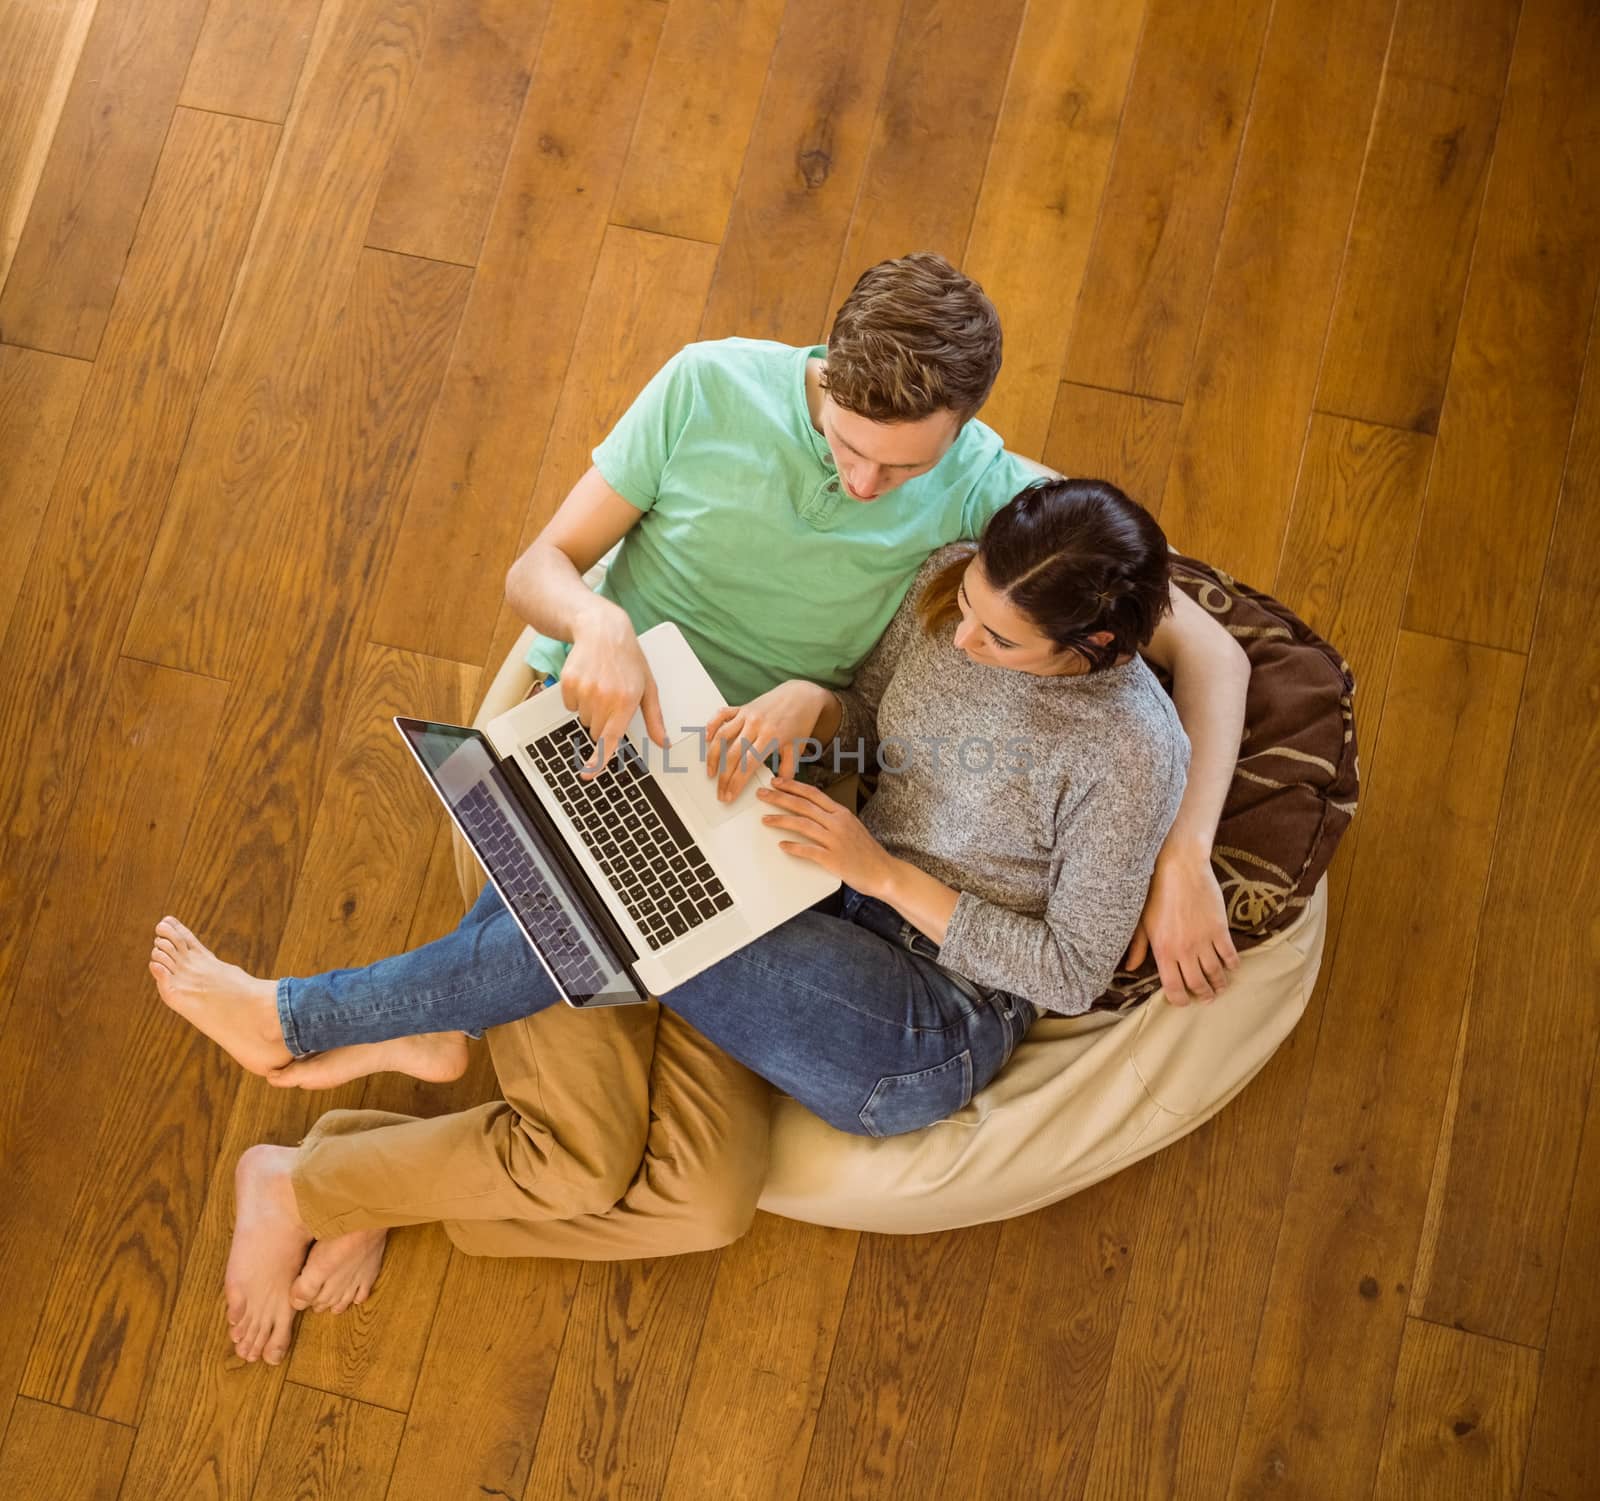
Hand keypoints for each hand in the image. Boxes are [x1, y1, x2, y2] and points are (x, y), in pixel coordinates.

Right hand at [560, 602, 667, 774]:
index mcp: (626, 701)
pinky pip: (570, 706)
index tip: (588, 773)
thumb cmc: (629, 659)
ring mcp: (584, 689)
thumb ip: (654, 719)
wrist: (602, 631)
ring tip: (601, 686)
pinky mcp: (569, 683)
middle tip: (611, 700)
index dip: (599, 759)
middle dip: (603, 723)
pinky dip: (577, 699)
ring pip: (583, 719)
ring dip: (590, 710)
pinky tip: (588, 681)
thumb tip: (664, 743)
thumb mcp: (648, 687)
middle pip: (596, 732)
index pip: (609, 738)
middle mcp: (603, 697)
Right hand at [705, 681, 832, 801]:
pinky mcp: (742, 707)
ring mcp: (747, 714)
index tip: (729, 796)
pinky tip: (707, 739)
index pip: (747, 765)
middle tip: (720, 792)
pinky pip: (722, 715)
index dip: (736, 783)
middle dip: (723, 777)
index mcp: (771, 737)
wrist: (802, 695)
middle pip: (732, 755)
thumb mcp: (797, 749)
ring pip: (722, 736)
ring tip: (711, 772)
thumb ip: (787, 770)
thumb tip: (777, 788)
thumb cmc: (800, 721)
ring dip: (713, 756)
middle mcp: (756, 725)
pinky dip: (711, 726)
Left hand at [756, 776, 897, 892]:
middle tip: (763, 794)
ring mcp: (836, 840)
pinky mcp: (833, 859)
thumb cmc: (867, 853)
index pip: (813, 794)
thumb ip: (833, 819)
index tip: (777, 782)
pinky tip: (782, 845)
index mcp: (841, 813)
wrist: (884, 872)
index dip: (793, 786)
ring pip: (803, 825)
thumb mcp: (852, 827)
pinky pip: (809, 850)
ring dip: (781, 820)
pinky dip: (794, 847)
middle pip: (803, 806)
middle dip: (780, 798)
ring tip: (766, 819)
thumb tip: (811, 814)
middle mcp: (838, 823)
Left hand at [1125, 845, 1238, 1004]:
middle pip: (1197, 984)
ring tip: (1220, 987)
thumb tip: (1129, 968)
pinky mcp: (1220, 929)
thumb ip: (1138, 947)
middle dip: (1203, 995)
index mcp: (1163, 951)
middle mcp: (1184, 950)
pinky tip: (1231, 967)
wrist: (1179, 868)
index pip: (1173, 987)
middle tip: (1207, 998)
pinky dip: (1232, 964)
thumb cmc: (1156, 892)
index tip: (1184, 1002)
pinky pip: (1230, 955)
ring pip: (1216, 973)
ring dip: (1220, 984)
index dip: (1180, 1000)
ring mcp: (1203, 941)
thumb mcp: (1142, 922)